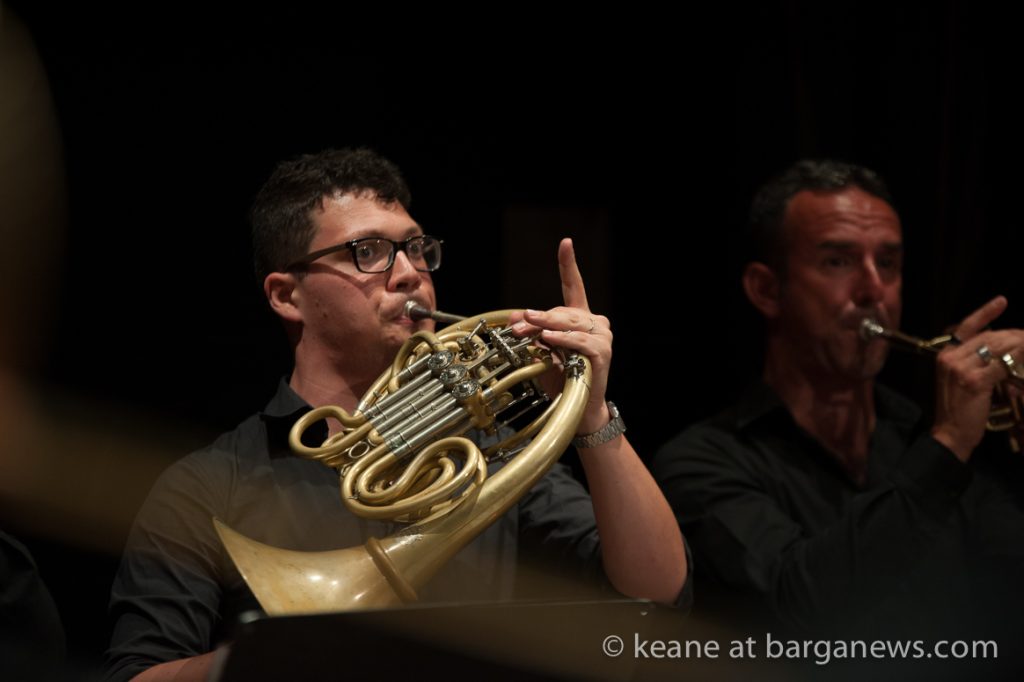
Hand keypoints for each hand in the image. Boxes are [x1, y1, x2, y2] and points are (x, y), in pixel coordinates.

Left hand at [509, 238, 612, 434]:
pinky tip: (550, 340)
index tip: (565, 244)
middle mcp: (594, 322)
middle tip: (519, 325)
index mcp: (580, 318)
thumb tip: (516, 316)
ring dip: (546, 326)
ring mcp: (601, 336)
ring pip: (569, 324)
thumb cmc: (561, 378)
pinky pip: (578, 341)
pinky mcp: (602, 352)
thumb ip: (532, 332)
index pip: (573, 286)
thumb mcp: (540, 351)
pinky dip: (562, 340)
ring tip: (532, 329)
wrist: (578, 408)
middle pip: (563, 311)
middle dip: (538, 318)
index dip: (568, 264)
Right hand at [932, 296, 1023, 459]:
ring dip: (1020, 346)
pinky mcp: (974, 381)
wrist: (950, 434)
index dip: (985, 313)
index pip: (967, 327)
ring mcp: (960, 369)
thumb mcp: (959, 380)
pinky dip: (1018, 360)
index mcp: (945, 355)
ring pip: (997, 348)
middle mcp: (950, 358)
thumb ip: (973, 362)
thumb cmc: (958, 410)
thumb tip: (1000, 347)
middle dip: (1014, 336)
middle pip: (988, 337)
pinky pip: (1002, 365)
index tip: (1002, 301)